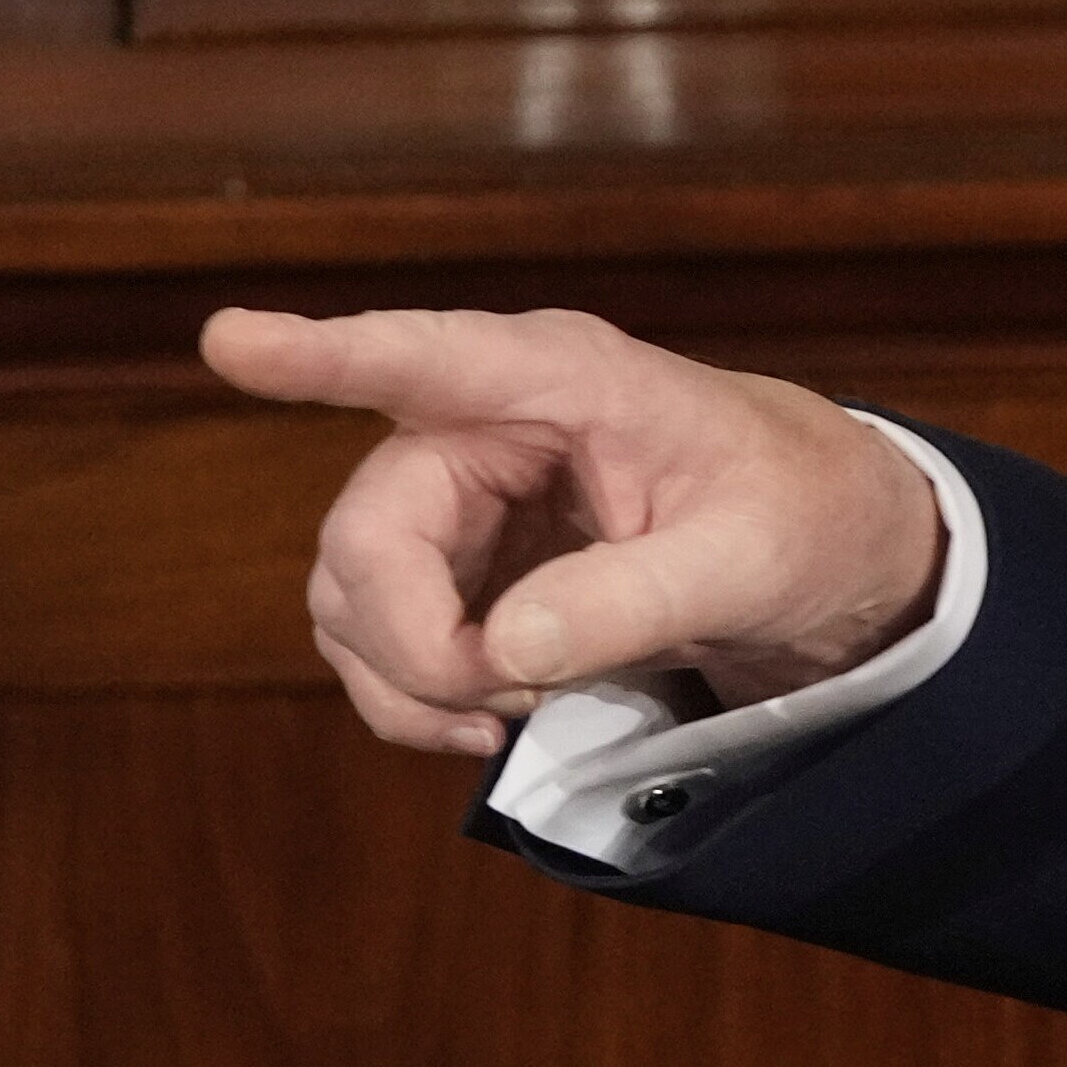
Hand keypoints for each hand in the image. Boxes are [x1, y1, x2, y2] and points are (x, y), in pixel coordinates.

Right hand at [200, 306, 947, 756]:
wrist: (834, 550)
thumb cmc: (806, 515)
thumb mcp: (754, 558)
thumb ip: (637, 599)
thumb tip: (507, 650)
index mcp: (565, 380)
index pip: (427, 358)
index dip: (324, 355)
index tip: (232, 341)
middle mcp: (488, 426)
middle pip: (366, 535)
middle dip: (412, 640)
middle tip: (499, 705)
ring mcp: (464, 500)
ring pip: (352, 595)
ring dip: (409, 679)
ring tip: (517, 714)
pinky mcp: (461, 569)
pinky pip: (379, 638)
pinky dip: (414, 698)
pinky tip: (489, 725)